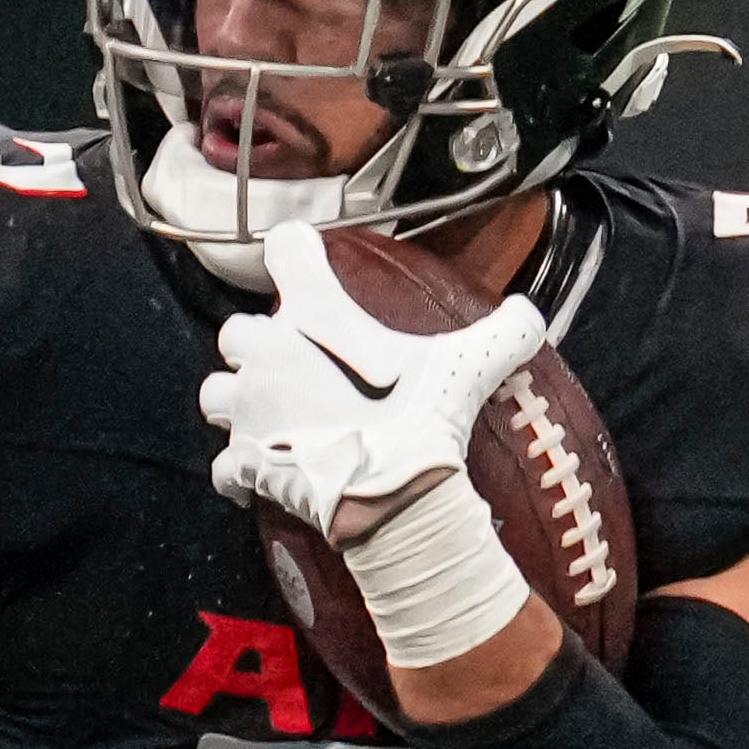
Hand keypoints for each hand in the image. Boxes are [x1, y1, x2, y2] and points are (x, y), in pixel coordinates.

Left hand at [199, 219, 544, 535]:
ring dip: (236, 404)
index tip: (299, 257)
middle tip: (293, 367)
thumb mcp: (469, 365)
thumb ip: (503, 332)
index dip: (293, 251)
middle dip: (257, 348)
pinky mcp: (245, 465)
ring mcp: (249, 412)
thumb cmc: (422, 421)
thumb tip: (531, 314)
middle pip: (236, 332)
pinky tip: (261, 478)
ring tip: (269, 419)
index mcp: (314, 315)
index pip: (285, 251)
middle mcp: (268, 356)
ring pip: (216, 394)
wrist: (395, 497)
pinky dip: (238, 474)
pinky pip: (224, 467)